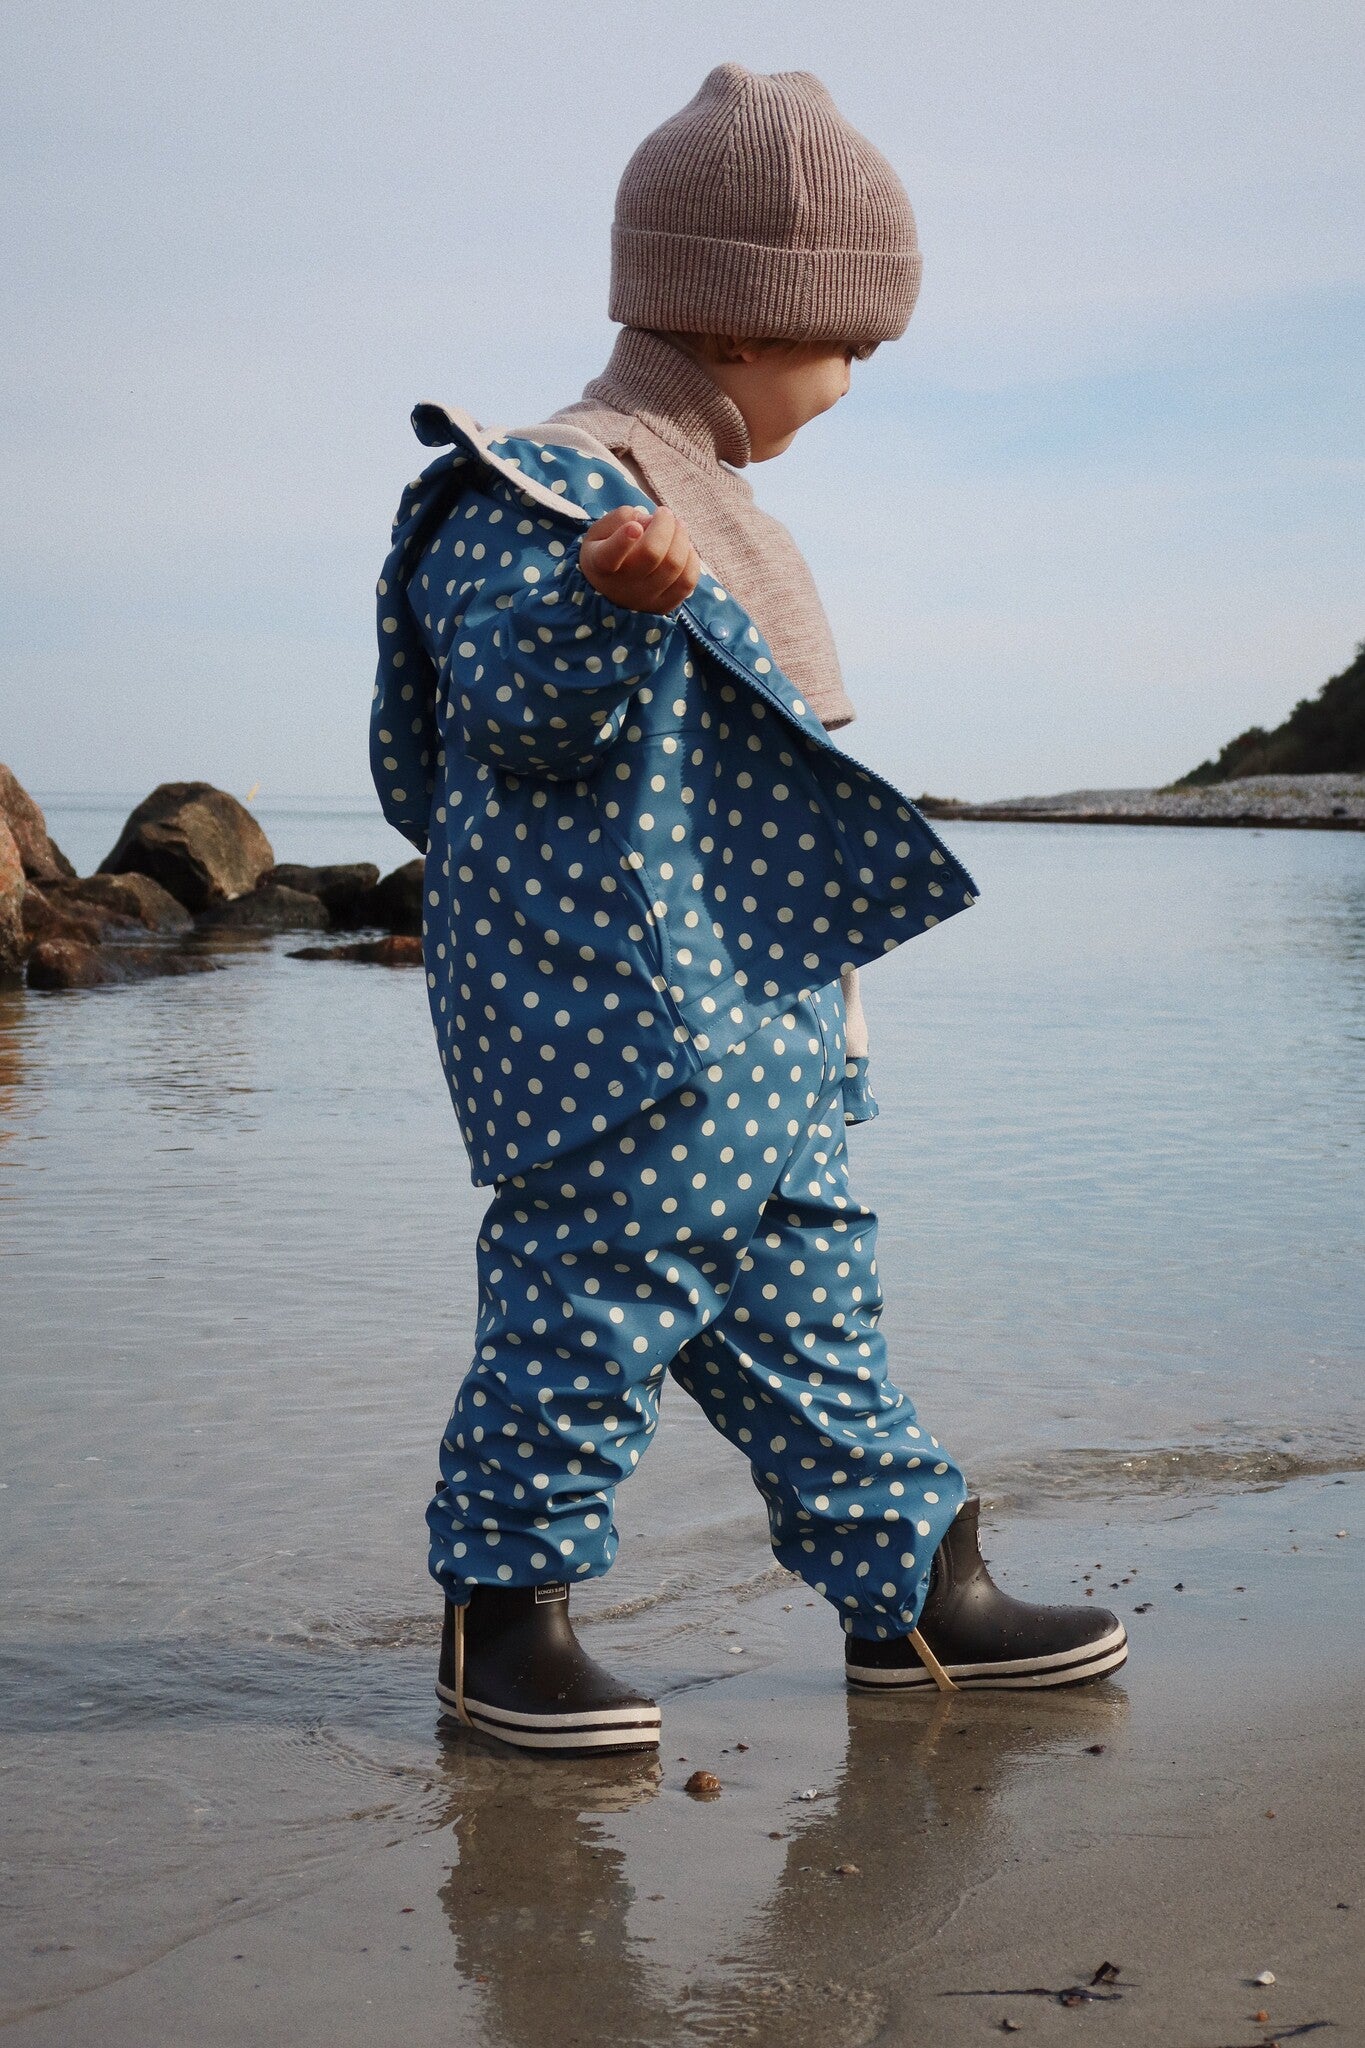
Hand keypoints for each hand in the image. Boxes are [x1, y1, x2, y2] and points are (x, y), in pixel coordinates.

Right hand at [578, 503, 700, 613]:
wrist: (610, 590)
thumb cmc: (605, 551)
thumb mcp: (600, 530)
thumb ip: (620, 518)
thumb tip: (649, 521)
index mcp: (600, 564)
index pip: (610, 556)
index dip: (623, 541)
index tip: (634, 527)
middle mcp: (622, 586)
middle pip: (652, 553)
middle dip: (665, 524)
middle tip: (664, 513)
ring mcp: (645, 599)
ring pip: (674, 565)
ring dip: (681, 537)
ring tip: (677, 526)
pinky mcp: (664, 606)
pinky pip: (687, 582)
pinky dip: (691, 559)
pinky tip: (684, 548)